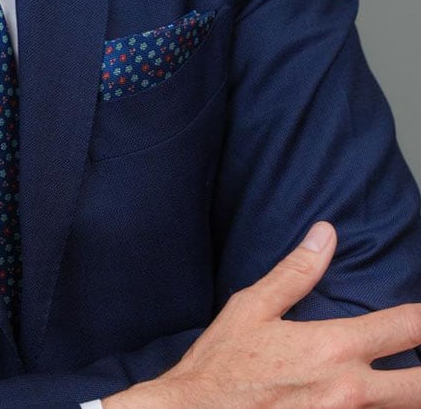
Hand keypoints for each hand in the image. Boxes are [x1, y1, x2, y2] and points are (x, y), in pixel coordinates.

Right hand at [106, 222, 420, 408]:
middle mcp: (351, 390)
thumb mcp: (252, 307)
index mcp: (335, 347)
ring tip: (401, 382)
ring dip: (405, 395)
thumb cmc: (223, 364)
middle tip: (420, 353)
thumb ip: (295, 272)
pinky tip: (374, 401)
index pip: (407, 327)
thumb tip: (326, 233)